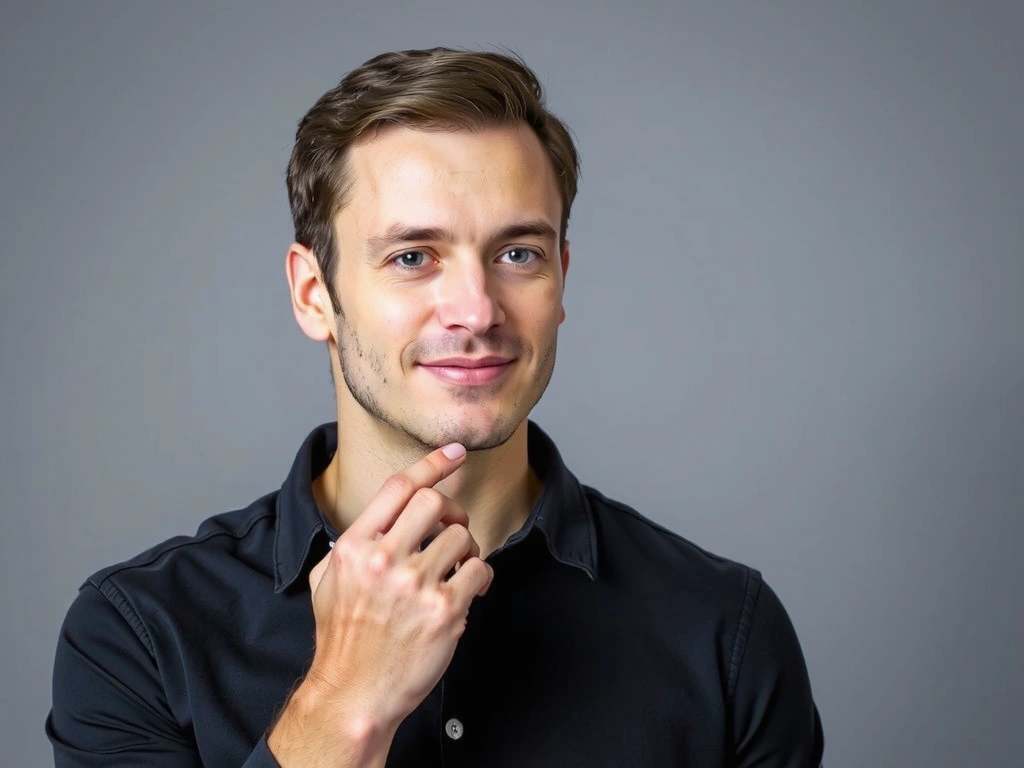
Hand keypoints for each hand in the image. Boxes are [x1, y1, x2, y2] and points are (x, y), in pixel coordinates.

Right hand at [269, 442, 492, 765]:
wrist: (354, 694)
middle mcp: (383, 560)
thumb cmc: (342, 638)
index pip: (399, 486)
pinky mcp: (444, 610)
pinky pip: (479, 571)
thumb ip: (351, 543)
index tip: (455, 453)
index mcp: (354, 546)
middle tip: (452, 527)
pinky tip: (468, 590)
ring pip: (462, 536)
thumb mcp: (326, 579)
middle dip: (451, 510)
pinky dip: (480, 576)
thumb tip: (379, 518)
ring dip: (466, 549)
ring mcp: (415, 585)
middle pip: (434, 502)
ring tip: (455, 569)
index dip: (432, 463)